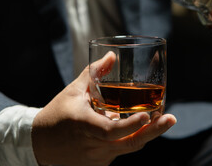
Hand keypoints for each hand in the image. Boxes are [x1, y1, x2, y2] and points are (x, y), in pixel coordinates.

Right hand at [31, 52, 176, 165]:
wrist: (40, 143)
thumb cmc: (58, 113)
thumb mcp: (74, 91)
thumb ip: (94, 73)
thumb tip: (112, 55)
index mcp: (83, 124)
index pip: (110, 131)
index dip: (130, 125)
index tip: (148, 116)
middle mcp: (91, 145)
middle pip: (128, 143)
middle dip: (153, 132)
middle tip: (171, 118)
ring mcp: (96, 158)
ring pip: (127, 147)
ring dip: (144, 133)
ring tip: (160, 118)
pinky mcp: (99, 164)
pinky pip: (120, 151)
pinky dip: (130, 138)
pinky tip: (135, 126)